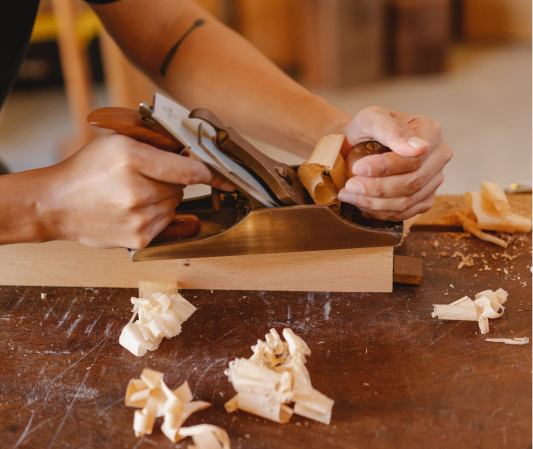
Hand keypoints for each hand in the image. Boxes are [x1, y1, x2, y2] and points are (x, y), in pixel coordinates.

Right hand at [44, 134, 232, 248]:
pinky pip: (167, 222)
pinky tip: (134, 209)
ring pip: (175, 204)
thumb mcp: (117, 142)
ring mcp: (139, 219)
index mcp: (131, 159)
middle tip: (145, 177)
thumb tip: (191, 151)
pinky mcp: (140, 239)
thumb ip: (156, 143)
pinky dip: (158, 215)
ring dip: (164, 198)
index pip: (189, 169)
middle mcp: (138, 191)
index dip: (210, 172)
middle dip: (172, 180)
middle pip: (182, 187)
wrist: (56, 205)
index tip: (226, 177)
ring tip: (134, 194)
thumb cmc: (86, 170)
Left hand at [337, 106, 451, 220]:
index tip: (357, 169)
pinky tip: (362, 203)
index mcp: (430, 131)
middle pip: (413, 182)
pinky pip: (406, 213)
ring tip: (349, 195)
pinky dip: (380, 212)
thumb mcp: (370, 119)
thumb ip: (391, 129)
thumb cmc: (365, 130)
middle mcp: (439, 155)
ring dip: (374, 203)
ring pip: (408, 201)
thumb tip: (419, 149)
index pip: (413, 158)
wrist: (358, 145)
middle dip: (376, 188)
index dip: (384, 168)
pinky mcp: (425, 199)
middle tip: (349, 187)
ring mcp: (434, 179)